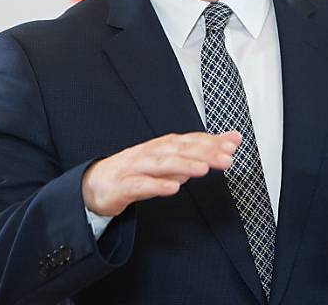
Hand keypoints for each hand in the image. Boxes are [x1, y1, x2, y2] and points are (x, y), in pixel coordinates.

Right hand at [82, 131, 241, 216]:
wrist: (94, 185)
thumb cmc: (134, 172)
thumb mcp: (166, 162)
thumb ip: (195, 154)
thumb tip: (226, 144)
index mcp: (160, 147)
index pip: (189, 140)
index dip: (211, 141)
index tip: (233, 143)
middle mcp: (149, 153)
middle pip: (178, 150)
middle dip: (204, 152)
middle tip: (227, 157)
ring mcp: (134, 168)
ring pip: (161, 164)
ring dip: (183, 165)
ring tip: (203, 169)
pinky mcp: (122, 186)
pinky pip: (140, 185)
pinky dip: (156, 185)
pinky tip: (172, 188)